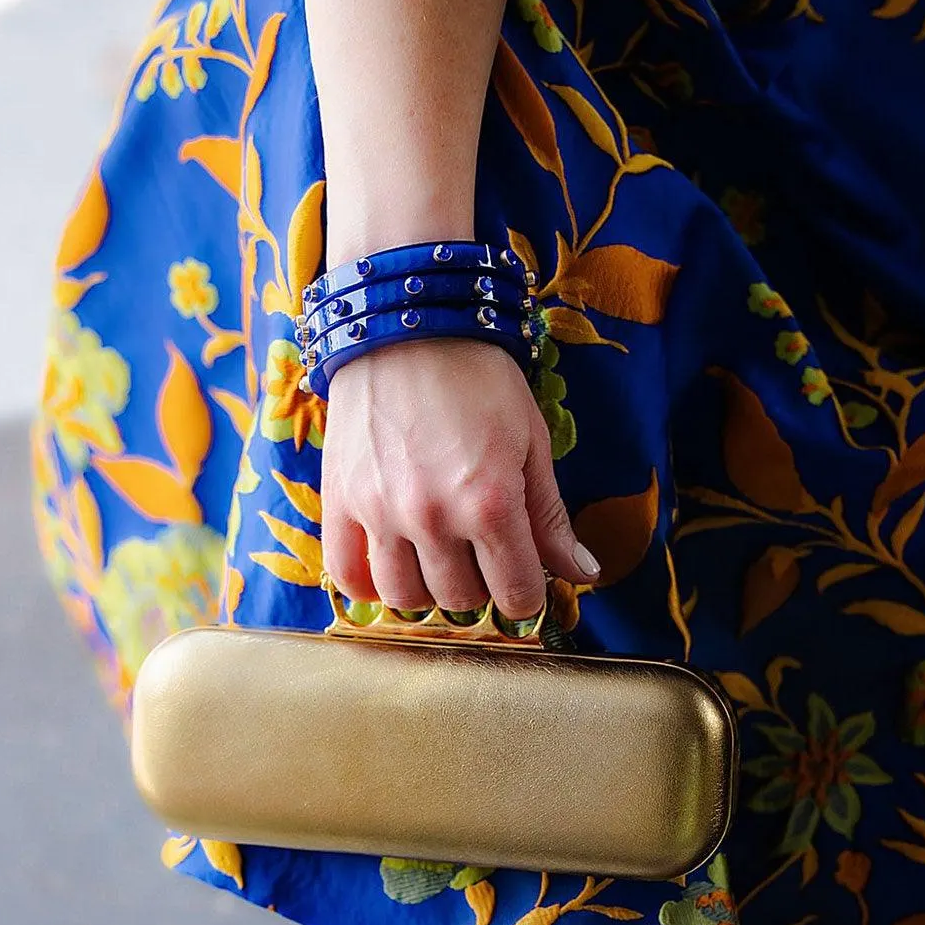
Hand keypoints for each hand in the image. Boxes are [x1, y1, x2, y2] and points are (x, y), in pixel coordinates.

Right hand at [320, 339, 599, 620]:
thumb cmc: (478, 378)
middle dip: (481, 587)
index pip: (516, 594)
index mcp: (490, 504)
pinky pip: (347, 575)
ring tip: (437, 560)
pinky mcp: (340, 501)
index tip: (523, 581)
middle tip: (481, 557)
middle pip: (461, 600)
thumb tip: (584, 573)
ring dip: (429, 590)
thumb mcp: (530, 443)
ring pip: (406, 598)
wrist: (408, 324)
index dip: (527, 595)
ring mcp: (380, 512)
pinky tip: (390, 564)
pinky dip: (369, 585)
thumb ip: (550, 517)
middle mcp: (432, 517)